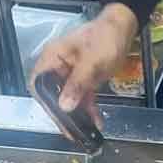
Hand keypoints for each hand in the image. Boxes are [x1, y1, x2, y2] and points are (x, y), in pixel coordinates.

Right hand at [30, 3, 137, 126]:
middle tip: (72, 132)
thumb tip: (64, 106)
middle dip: (62, 114)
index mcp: (53, 57)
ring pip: (69, 99)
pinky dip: (88, 109)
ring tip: (84, 133)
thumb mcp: (92, 62)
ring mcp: (70, 74)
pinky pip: (82, 97)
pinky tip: (96, 121)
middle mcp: (58, 67)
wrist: (123, 29)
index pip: (39, 83)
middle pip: (53, 94)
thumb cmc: (105, 37)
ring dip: (77, 115)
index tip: (56, 117)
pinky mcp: (83, 79)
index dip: (44, 101)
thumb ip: (77, 84)